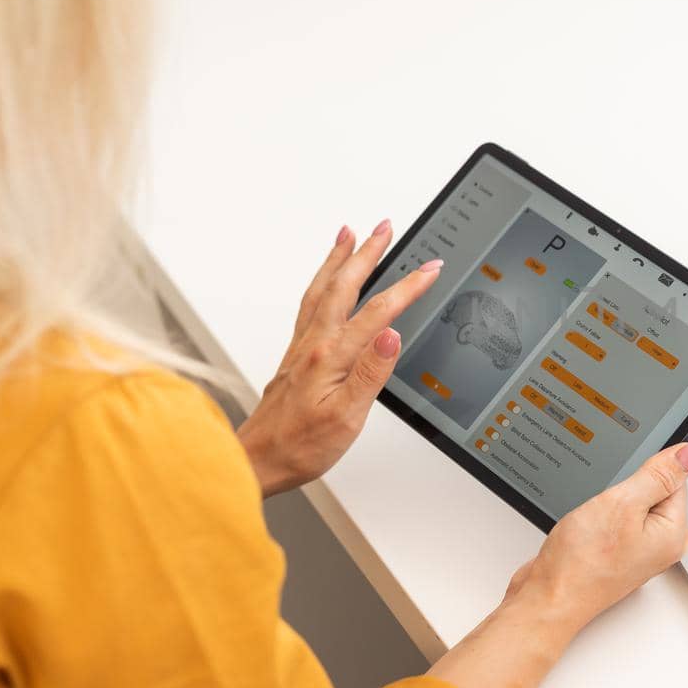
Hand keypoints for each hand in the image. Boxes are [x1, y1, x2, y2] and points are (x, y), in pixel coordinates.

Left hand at [237, 220, 441, 494]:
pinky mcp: (295, 355)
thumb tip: (391, 336)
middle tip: (384, 227)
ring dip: (338, 258)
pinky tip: (325, 280)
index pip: (377, 312)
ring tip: (350, 234)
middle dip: (368, 253)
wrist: (257, 460)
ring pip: (321, 290)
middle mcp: (313, 344)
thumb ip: (370, 374)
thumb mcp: (346, 417)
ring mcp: (301, 347)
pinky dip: (321, 282)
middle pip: (343, 286)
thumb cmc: (299, 446)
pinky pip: (309, 304)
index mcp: (330, 357)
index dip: (407, 287)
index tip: (429, 269)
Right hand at [427, 442, 687, 687]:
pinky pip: (615, 518)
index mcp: (674, 533)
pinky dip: (600, 516)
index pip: (676, 478)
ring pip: (631, 503)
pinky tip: (587, 528)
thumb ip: (660, 475)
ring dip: (610, 502)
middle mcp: (662, 544)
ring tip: (594, 521)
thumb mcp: (623, 503)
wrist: (547, 598)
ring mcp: (639, 550)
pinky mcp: (618, 552)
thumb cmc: (582, 563)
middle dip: (626, 488)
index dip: (646, 471)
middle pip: (654, 490)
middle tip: (605, 507)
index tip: (625, 483)